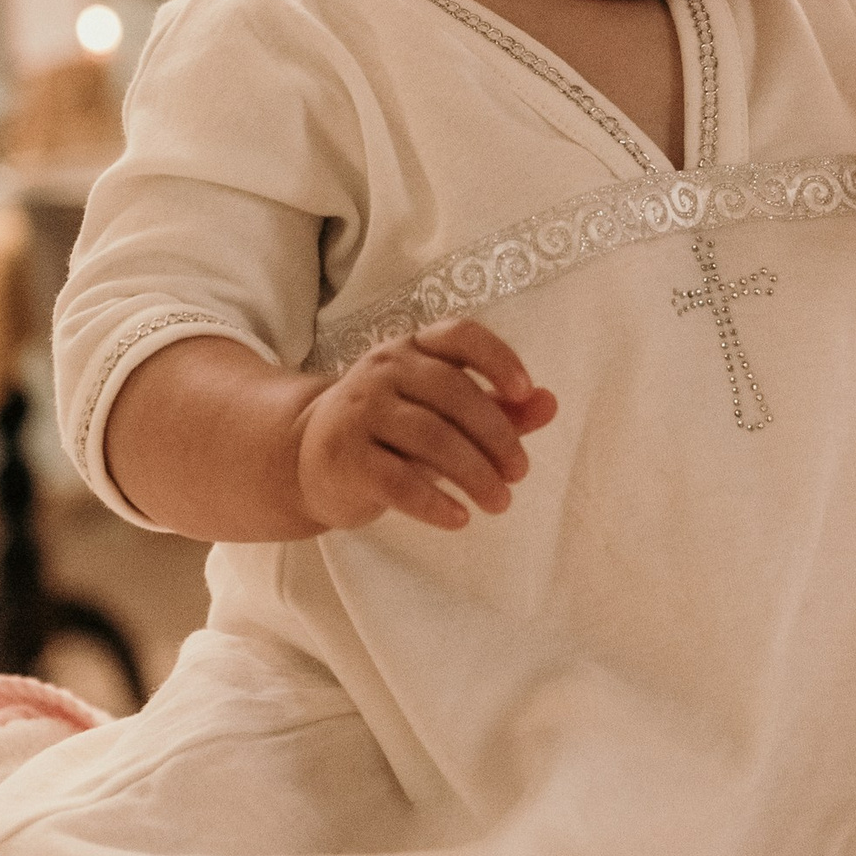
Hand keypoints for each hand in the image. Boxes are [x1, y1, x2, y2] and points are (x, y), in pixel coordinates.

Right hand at [293, 317, 557, 534]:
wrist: (304, 456)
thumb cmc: (389, 430)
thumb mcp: (440, 412)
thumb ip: (496, 407)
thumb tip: (550, 403)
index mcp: (412, 349)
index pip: (459, 336)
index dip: (497, 358)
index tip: (526, 392)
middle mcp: (383, 370)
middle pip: (452, 393)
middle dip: (496, 435)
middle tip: (521, 472)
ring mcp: (359, 411)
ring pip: (430, 437)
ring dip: (475, 473)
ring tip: (501, 503)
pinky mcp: (345, 457)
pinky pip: (398, 479)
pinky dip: (434, 502)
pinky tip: (460, 518)